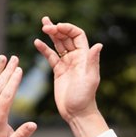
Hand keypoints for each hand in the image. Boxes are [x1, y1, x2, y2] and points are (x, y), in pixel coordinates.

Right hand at [33, 17, 105, 136]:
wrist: (76, 112)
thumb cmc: (85, 97)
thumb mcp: (89, 78)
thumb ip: (92, 61)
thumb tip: (98, 45)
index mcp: (84, 56)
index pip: (77, 35)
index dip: (68, 28)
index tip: (57, 27)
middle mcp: (76, 57)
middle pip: (66, 37)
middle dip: (57, 29)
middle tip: (45, 24)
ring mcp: (67, 63)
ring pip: (58, 44)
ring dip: (51, 34)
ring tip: (43, 24)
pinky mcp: (58, 71)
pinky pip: (51, 56)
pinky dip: (44, 49)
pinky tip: (37, 42)